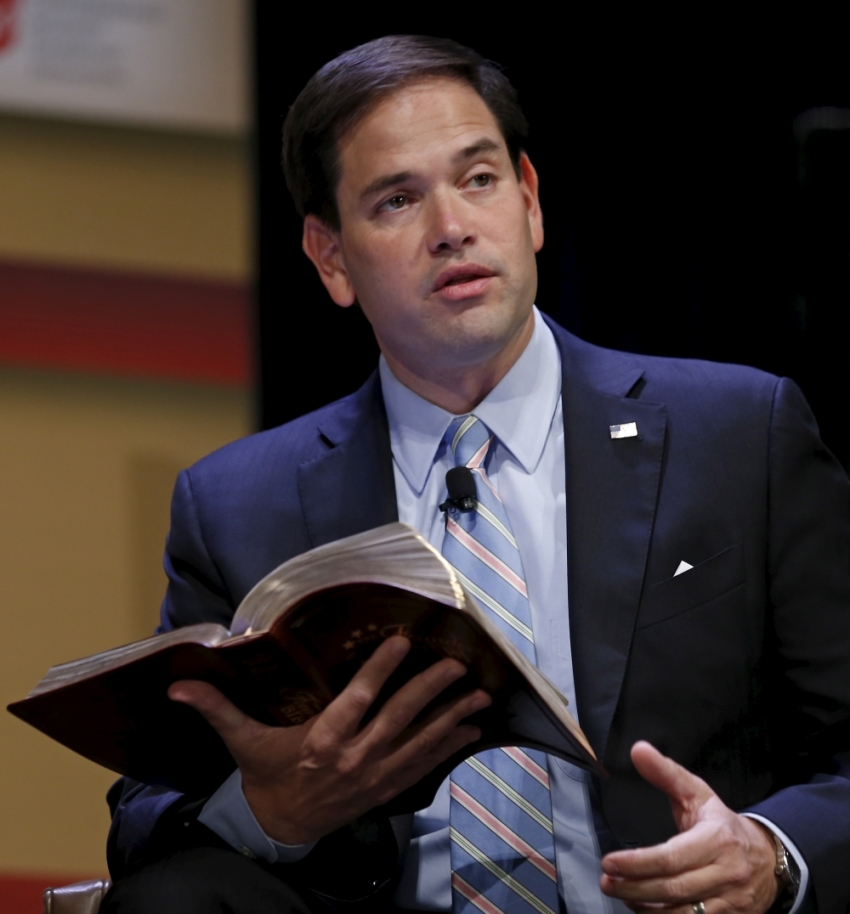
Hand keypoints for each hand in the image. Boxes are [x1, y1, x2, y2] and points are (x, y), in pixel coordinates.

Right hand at [168, 635, 489, 844]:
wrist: (281, 826)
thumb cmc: (267, 774)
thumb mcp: (243, 741)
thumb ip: (217, 708)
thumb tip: (178, 686)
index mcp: (322, 739)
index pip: (356, 700)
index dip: (380, 671)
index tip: (402, 642)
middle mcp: (355, 756)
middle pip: (399, 718)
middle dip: (430, 689)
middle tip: (456, 663)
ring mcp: (376, 775)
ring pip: (420, 741)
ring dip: (450, 716)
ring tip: (478, 693)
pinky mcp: (387, 787)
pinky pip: (424, 765)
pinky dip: (448, 745)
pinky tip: (470, 727)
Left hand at [600, 741, 778, 912]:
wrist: (769, 858)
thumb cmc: (723, 825)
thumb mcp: (697, 793)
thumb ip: (666, 773)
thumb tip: (638, 750)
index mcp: (716, 839)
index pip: (671, 857)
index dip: (637, 863)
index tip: (610, 862)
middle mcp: (725, 873)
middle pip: (673, 889)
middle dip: (634, 887)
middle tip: (607, 882)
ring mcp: (730, 902)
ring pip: (683, 913)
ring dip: (646, 908)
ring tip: (620, 894)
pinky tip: (645, 909)